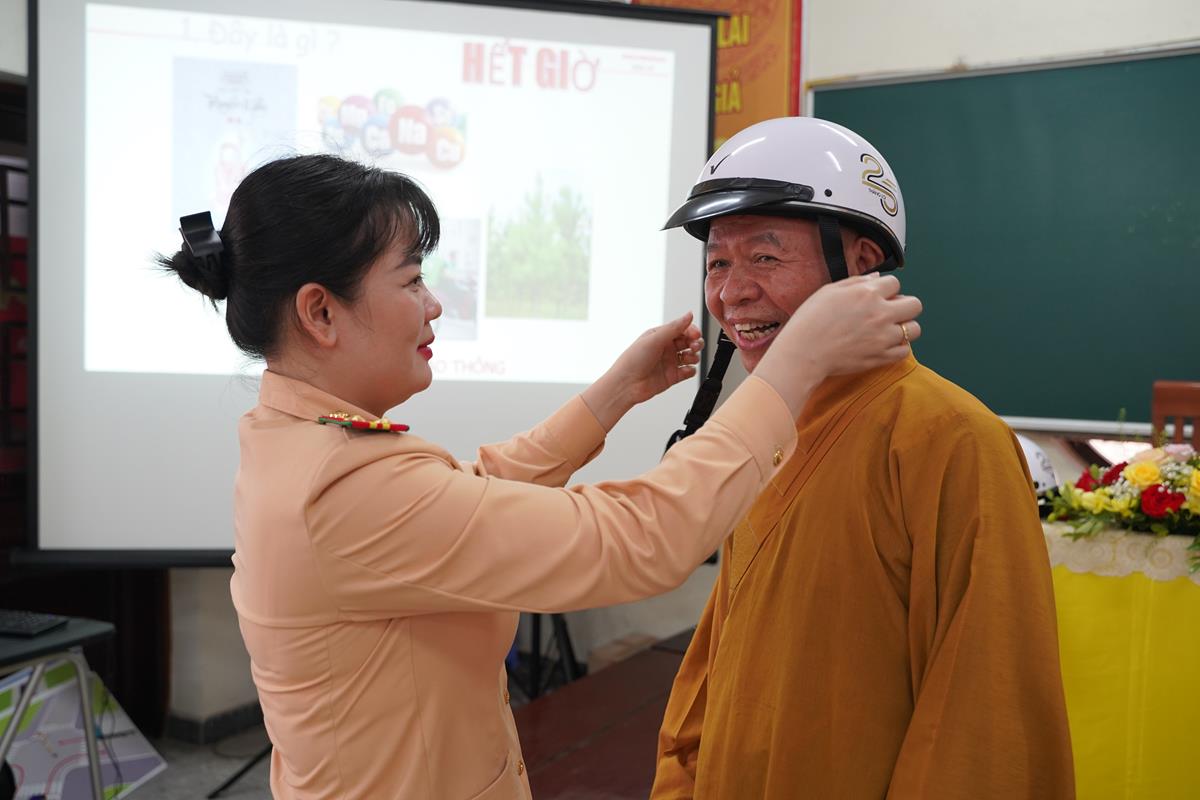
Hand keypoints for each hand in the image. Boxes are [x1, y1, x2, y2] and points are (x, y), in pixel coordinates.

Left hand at [582, 312, 703, 430]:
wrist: (626, 385)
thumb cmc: (632, 361)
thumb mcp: (654, 339)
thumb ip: (674, 327)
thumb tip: (688, 315)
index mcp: (660, 336)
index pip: (682, 329)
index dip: (692, 331)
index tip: (696, 334)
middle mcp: (666, 348)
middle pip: (689, 342)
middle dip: (695, 343)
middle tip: (694, 346)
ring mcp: (669, 362)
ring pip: (691, 356)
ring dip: (694, 356)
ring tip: (689, 358)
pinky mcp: (672, 376)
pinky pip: (688, 372)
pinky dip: (691, 370)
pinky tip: (686, 370)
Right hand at [755, 274, 922, 416]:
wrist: (802, 353)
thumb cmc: (810, 321)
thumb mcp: (828, 291)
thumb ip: (856, 282)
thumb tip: (877, 278)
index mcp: (867, 293)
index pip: (895, 283)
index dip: (886, 289)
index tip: (877, 297)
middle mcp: (880, 313)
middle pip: (915, 304)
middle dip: (904, 305)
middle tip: (890, 312)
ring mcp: (883, 337)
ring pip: (914, 329)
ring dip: (905, 327)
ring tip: (888, 330)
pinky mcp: (881, 357)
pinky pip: (905, 351)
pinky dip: (898, 348)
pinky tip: (884, 345)